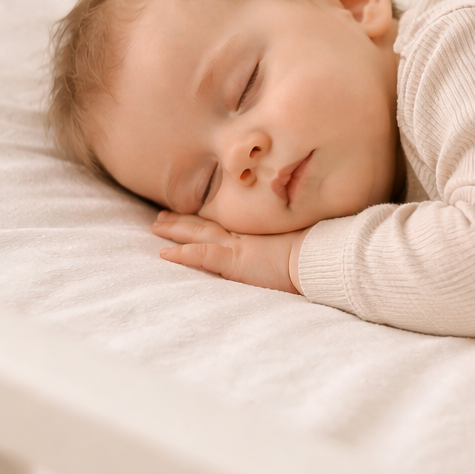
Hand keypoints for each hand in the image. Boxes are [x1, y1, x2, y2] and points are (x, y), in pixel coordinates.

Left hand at [152, 212, 307, 293]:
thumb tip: (298, 240)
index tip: (191, 212)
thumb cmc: (316, 251)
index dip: (207, 217)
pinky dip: (182, 254)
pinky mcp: (234, 260)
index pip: (227, 222)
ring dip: (176, 230)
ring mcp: (238, 246)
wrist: (319, 257)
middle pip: (208, 223)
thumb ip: (291, 241)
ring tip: (155, 226)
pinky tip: (164, 254)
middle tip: (162, 215)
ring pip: (199, 234)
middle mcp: (245, 235)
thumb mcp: (301, 243)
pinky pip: (202, 255)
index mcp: (258, 232)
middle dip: (184, 219)